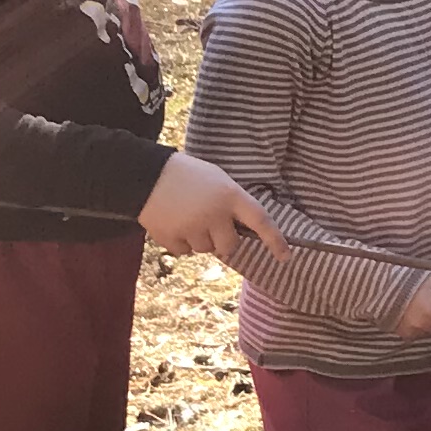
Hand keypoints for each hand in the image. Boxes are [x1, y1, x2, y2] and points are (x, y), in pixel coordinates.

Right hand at [138, 152, 278, 265]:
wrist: (145, 174)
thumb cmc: (187, 174)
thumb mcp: (217, 179)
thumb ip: (232, 203)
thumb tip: (241, 232)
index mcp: (230, 195)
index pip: (261, 221)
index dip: (275, 240)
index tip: (286, 256)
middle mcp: (214, 214)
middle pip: (230, 246)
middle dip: (223, 241)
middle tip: (209, 223)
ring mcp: (192, 228)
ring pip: (205, 250)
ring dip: (199, 239)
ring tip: (186, 215)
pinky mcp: (172, 238)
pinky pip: (184, 252)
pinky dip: (180, 242)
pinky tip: (172, 222)